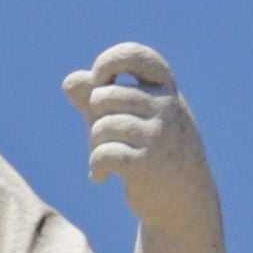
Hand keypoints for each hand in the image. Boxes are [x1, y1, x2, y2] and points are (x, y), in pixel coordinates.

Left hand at [66, 43, 209, 211]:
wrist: (181, 196)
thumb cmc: (149, 150)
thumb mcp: (126, 118)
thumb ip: (96, 99)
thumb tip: (71, 80)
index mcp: (164, 88)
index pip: (135, 56)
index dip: (108, 61)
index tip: (100, 79)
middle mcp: (166, 105)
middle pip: (102, 96)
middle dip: (94, 118)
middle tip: (105, 136)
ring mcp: (159, 133)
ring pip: (101, 126)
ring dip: (95, 144)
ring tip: (107, 155)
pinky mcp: (148, 162)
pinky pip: (103, 153)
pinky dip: (97, 166)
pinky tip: (102, 176)